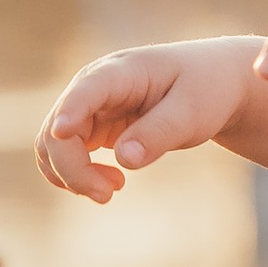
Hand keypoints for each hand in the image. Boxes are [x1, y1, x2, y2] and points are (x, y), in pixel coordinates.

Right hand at [36, 40, 255, 199]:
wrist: (214, 85)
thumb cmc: (207, 91)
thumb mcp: (194, 112)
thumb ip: (160, 133)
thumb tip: (126, 159)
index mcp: (121, 72)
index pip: (86, 90)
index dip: (70, 111)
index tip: (61, 134)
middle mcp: (94, 86)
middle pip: (58, 129)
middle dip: (74, 168)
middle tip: (110, 194)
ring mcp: (89, 107)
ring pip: (53, 145)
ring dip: (72, 175)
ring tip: (113, 190)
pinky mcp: (92, 127)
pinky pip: (65, 154)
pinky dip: (76, 175)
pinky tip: (107, 185)